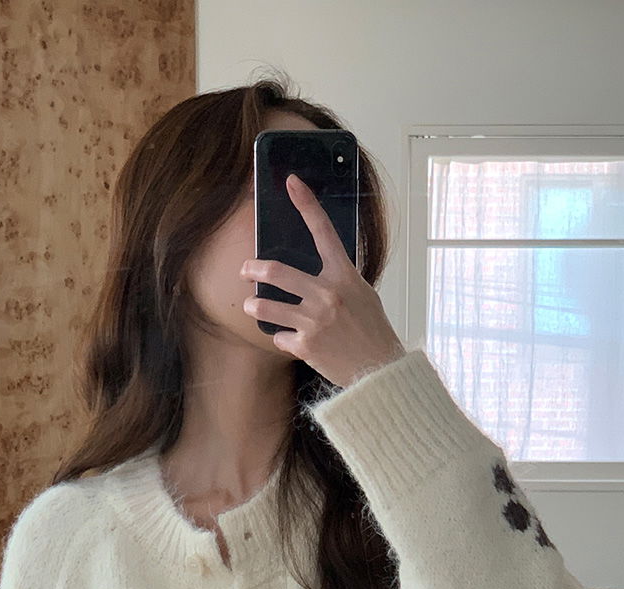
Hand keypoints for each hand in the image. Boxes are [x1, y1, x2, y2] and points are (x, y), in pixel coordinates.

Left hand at [240, 173, 405, 388]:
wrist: (378, 370)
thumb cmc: (372, 331)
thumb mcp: (363, 294)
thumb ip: (341, 277)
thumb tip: (322, 265)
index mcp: (344, 276)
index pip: (323, 231)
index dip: (306, 204)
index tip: (292, 183)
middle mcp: (326, 294)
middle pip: (276, 272)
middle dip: (253, 269)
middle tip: (245, 270)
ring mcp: (313, 321)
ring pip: (266, 306)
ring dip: (253, 305)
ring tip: (252, 305)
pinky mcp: (304, 345)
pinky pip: (279, 336)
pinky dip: (283, 338)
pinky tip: (293, 341)